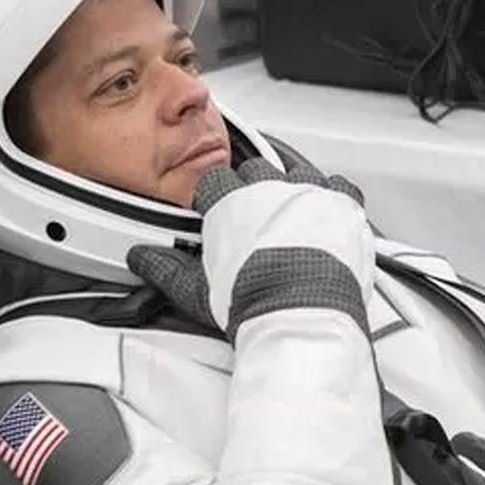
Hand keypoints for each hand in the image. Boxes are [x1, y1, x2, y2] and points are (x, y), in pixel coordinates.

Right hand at [128, 158, 372, 338]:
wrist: (305, 313)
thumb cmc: (254, 301)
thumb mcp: (197, 291)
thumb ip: (165, 269)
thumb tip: (141, 258)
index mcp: (232, 200)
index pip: (216, 180)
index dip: (217, 197)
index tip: (219, 213)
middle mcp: (270, 187)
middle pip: (256, 171)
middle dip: (254, 190)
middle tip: (255, 218)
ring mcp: (309, 191)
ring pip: (297, 172)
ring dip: (292, 189)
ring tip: (291, 216)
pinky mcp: (343, 203)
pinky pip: (338, 185)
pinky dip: (333, 196)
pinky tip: (326, 214)